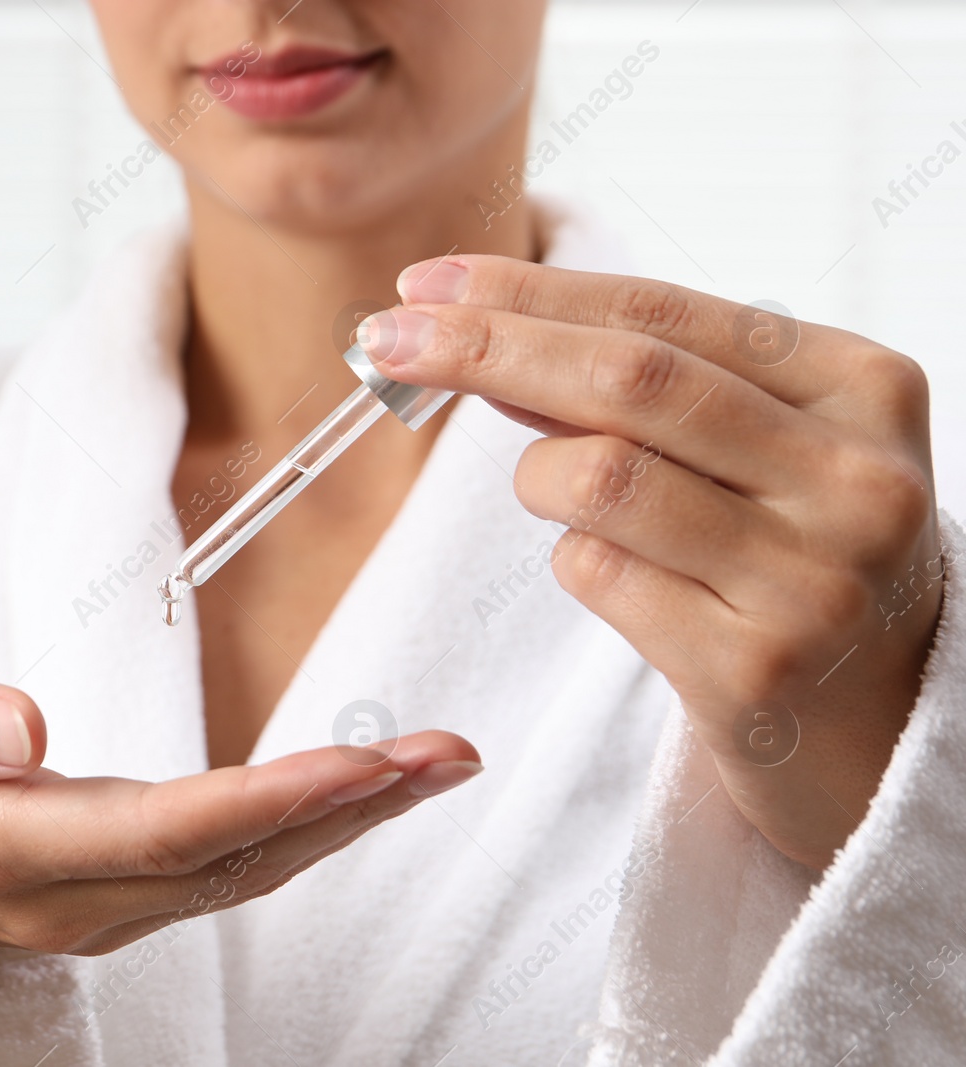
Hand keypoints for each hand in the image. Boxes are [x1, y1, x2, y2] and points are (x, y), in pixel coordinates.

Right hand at [0, 667, 483, 997]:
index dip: (277, 800)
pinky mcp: (100, 897)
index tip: (371, 760)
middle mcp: (62, 895)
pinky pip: (215, 875)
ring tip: (427, 767)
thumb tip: (18, 724)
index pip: (166, 831)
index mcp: (2, 848)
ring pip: (236, 877)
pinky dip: (292, 834)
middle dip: (349, 812)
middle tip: (450, 755)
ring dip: (339, 826)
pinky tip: (343, 800)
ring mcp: (87, 909)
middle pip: (230, 864)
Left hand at [360, 256, 942, 868]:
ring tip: (561, 499)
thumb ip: (646, 388)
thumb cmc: (799, 559)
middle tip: (386, 340)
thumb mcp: (761, 447)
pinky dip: (572, 560)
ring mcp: (810, 579)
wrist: (884, 728)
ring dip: (537, 478)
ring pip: (596, 476)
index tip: (425, 283)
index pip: (663, 311)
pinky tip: (619, 578)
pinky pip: (595, 574)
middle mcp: (855, 477)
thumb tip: (477, 327)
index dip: (528, 292)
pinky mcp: (752, 669)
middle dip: (484, 347)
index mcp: (863, 387)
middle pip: (624, 380)